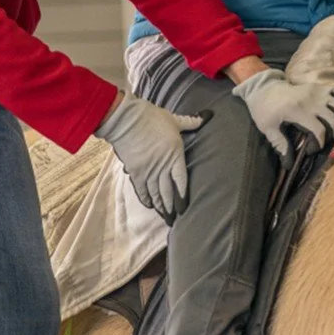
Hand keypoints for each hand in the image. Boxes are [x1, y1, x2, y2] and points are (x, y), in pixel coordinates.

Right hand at [94, 94, 203, 222]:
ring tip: (165, 216)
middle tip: (175, 217)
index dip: (183, 195)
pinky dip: (146, 198)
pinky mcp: (135, 172)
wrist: (127, 120)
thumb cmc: (152, 118)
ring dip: (161, 206)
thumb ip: (190, 122)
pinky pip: (142, 190)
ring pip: (156, 194)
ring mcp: (149, 171)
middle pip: (169, 191)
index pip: (182, 181)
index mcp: (175, 155)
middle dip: (172, 206)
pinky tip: (150, 205)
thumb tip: (206, 117)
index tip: (184, 207)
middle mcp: (163, 167)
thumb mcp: (174, 120)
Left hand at [232, 68, 333, 161]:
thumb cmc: (263, 109)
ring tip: (328, 127)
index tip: (309, 150)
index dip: (318, 144)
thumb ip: (280, 144)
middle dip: (330, 135)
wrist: (262, 88)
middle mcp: (310, 100)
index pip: (319, 131)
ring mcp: (316, 91)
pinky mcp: (318, 86)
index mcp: (297, 111)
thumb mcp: (268, 128)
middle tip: (320, 140)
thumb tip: (288, 164)